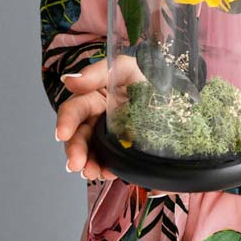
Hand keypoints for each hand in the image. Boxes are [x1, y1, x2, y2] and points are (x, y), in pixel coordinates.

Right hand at [55, 55, 142, 181]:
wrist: (178, 94)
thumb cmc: (148, 76)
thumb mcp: (126, 67)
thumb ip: (97, 72)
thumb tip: (69, 81)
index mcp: (93, 97)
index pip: (74, 110)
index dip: (65, 121)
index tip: (62, 134)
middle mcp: (97, 118)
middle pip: (78, 136)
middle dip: (74, 150)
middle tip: (75, 164)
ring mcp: (109, 136)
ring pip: (91, 153)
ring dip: (88, 164)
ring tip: (91, 172)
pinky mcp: (123, 149)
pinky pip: (111, 162)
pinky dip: (106, 169)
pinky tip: (107, 172)